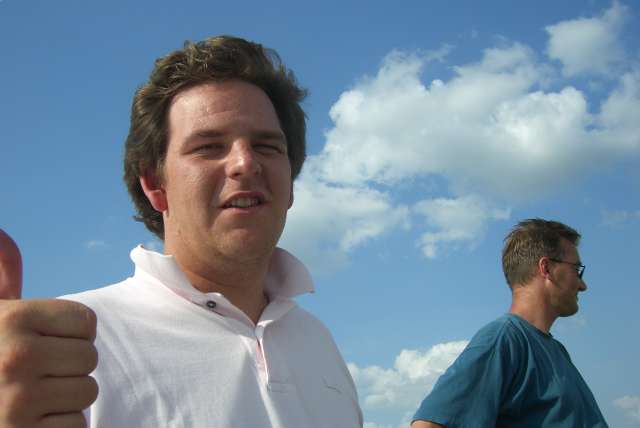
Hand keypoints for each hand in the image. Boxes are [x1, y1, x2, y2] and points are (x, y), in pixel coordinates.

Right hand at [0, 229, 98, 426]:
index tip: (46, 341)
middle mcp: (17, 356)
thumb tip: (5, 237)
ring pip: (86, 392)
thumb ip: (2, 281)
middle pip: (89, 357)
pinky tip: (33, 421)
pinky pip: (77, 425)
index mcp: (12, 319)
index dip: (72, 334)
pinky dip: (61, 426)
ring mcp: (19, 400)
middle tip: (37, 373)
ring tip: (33, 397)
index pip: (86, 321)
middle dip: (68, 367)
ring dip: (66, 398)